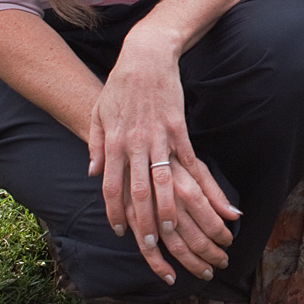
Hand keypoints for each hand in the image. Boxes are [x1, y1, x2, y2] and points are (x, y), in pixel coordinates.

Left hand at [90, 30, 240, 284]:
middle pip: (138, 192)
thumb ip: (95, 145)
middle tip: (152, 247)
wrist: (144, 56)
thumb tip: (92, 173)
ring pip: (164, 183)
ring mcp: (159, 138)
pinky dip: (203, 186)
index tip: (123, 233)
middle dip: (144, 222)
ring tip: (175, 233)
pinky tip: (211, 202)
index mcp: (114, 144)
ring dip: (169, 210)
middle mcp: (134, 145)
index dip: (116, 212)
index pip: (111, 187)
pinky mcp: (180, 130)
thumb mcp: (99, 114)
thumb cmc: (119, 85)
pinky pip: (192, 164)